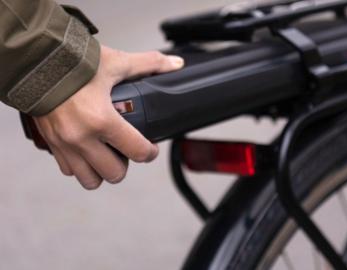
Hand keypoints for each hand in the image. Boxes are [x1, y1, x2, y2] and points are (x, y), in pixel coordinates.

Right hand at [33, 45, 183, 189]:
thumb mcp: (116, 62)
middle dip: (126, 164)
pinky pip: (68, 170)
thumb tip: (175, 64)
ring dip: (102, 172)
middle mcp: (82, 137)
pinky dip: (81, 166)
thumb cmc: (74, 63)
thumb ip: (149, 64)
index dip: (150, 153)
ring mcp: (64, 144)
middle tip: (128, 150)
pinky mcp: (51, 144)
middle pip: (114, 173)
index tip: (151, 148)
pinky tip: (88, 151)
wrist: (35, 60)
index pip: (137, 152)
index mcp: (102, 119)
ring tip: (108, 155)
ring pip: (90, 180)